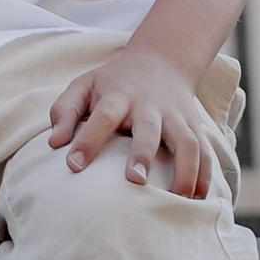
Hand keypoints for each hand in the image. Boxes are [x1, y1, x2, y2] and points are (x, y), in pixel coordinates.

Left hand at [47, 46, 224, 197]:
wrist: (161, 60)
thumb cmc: (114, 83)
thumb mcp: (84, 86)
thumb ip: (65, 111)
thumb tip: (54, 143)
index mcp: (118, 95)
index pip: (102, 116)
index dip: (88, 140)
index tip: (73, 165)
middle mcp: (149, 105)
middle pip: (148, 128)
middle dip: (142, 153)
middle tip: (134, 181)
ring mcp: (175, 116)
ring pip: (187, 141)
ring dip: (185, 170)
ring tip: (179, 199)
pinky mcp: (193, 126)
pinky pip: (205, 151)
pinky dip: (206, 175)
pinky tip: (199, 199)